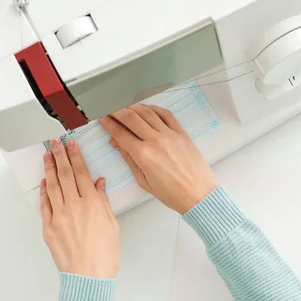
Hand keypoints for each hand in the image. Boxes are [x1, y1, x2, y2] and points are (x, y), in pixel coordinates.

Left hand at [40, 138, 119, 278]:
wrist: (89, 277)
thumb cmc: (104, 255)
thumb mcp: (112, 225)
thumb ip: (103, 202)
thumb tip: (98, 184)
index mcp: (92, 205)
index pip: (82, 174)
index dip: (76, 157)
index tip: (71, 145)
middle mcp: (74, 207)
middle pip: (65, 175)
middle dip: (60, 156)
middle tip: (55, 142)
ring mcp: (59, 216)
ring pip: (53, 186)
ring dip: (49, 169)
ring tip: (47, 155)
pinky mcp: (49, 228)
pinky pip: (44, 205)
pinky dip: (44, 191)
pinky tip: (44, 181)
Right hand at [100, 104, 217, 213]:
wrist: (198, 194)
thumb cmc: (171, 193)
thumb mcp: (143, 180)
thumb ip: (129, 159)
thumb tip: (115, 143)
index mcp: (144, 155)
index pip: (121, 133)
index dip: (108, 123)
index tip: (102, 118)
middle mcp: (156, 141)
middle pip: (131, 117)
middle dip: (117, 110)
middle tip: (109, 107)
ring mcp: (170, 134)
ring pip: (147, 112)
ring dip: (133, 106)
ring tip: (124, 106)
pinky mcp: (181, 133)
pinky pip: (165, 114)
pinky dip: (153, 108)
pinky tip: (146, 108)